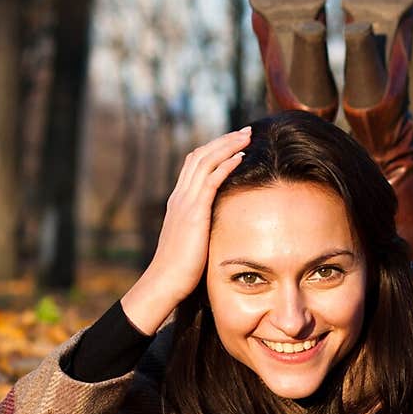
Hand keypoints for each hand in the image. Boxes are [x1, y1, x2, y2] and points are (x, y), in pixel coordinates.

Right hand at [120, 127, 251, 334]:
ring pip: (206, 162)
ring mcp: (186, 203)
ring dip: (228, 146)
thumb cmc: (180, 269)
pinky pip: (211, 181)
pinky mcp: (194, 213)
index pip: (194, 165)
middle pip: (200, 156)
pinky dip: (226, 165)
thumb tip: (219, 228)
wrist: (165, 281)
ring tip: (247, 136)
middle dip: (224, 141)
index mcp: (179, 201)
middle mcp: (180, 197)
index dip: (214, 150)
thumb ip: (202, 228)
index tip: (233, 143)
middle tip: (245, 131)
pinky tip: (241, 157)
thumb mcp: (192, 241)